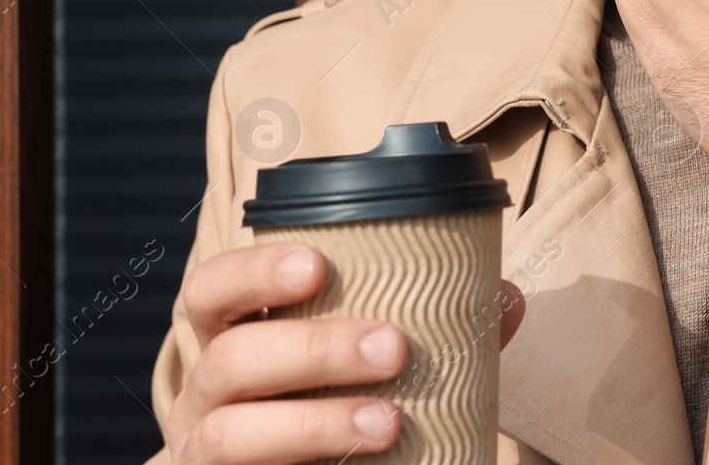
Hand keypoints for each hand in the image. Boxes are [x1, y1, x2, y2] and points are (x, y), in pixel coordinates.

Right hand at [163, 242, 525, 463]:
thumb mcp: (356, 369)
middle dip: (314, 350)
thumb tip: (505, 298)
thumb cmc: (322, 411)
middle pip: (232, 361)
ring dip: (315, 424)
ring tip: (389, 422)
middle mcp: (203, 397)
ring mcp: (205, 454)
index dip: (253, 272)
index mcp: (228, 341)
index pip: (211, 291)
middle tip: (393, 347)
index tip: (316, 263)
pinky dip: (310, 464)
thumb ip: (423, 330)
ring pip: (233, 435)